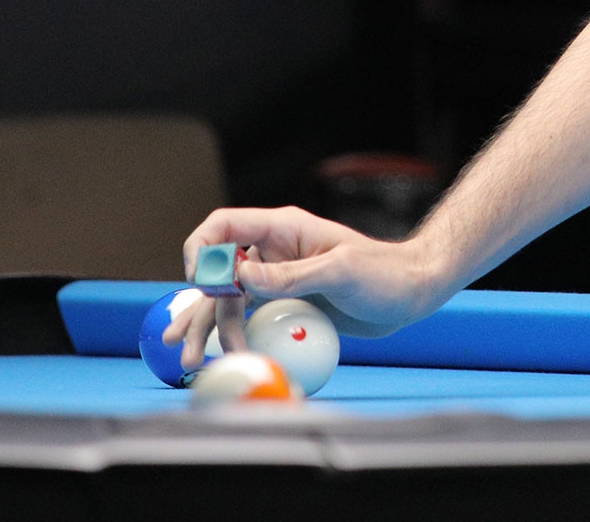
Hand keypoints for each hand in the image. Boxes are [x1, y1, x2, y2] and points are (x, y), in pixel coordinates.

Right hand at [161, 206, 449, 376]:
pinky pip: (251, 320)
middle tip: (179, 342)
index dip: (201, 249)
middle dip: (196, 307)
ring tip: (192, 362)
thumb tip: (241, 278)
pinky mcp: (286, 305)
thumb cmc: (384, 272)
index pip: (224, 226)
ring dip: (208, 330)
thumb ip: (292, 275)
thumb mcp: (341, 270)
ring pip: (229, 302)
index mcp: (283, 229)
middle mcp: (273, 252)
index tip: (198, 283)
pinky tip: (227, 358)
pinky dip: (235, 338)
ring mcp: (277, 280)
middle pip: (218, 274)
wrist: (411, 293)